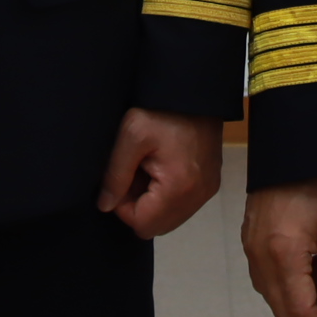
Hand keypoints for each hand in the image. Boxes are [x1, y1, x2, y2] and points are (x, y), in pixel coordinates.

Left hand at [97, 108, 225, 238]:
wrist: (196, 89)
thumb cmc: (161, 109)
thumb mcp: (130, 136)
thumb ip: (115, 175)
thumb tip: (105, 206)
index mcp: (179, 187)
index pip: (142, 224)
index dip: (123, 207)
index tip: (121, 180)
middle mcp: (198, 196)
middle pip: (157, 227)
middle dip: (139, 206)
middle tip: (134, 174)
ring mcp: (208, 191)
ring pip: (170, 218)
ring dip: (153, 202)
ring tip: (148, 169)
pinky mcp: (211, 183)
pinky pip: (182, 205)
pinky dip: (167, 195)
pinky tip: (161, 168)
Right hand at [243, 176, 316, 316]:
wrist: (292, 150)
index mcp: (283, 254)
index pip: (301, 311)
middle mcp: (259, 257)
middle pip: (283, 310)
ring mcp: (250, 249)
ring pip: (272, 297)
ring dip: (297, 302)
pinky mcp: (248, 241)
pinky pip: (264, 279)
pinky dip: (285, 286)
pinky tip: (308, 267)